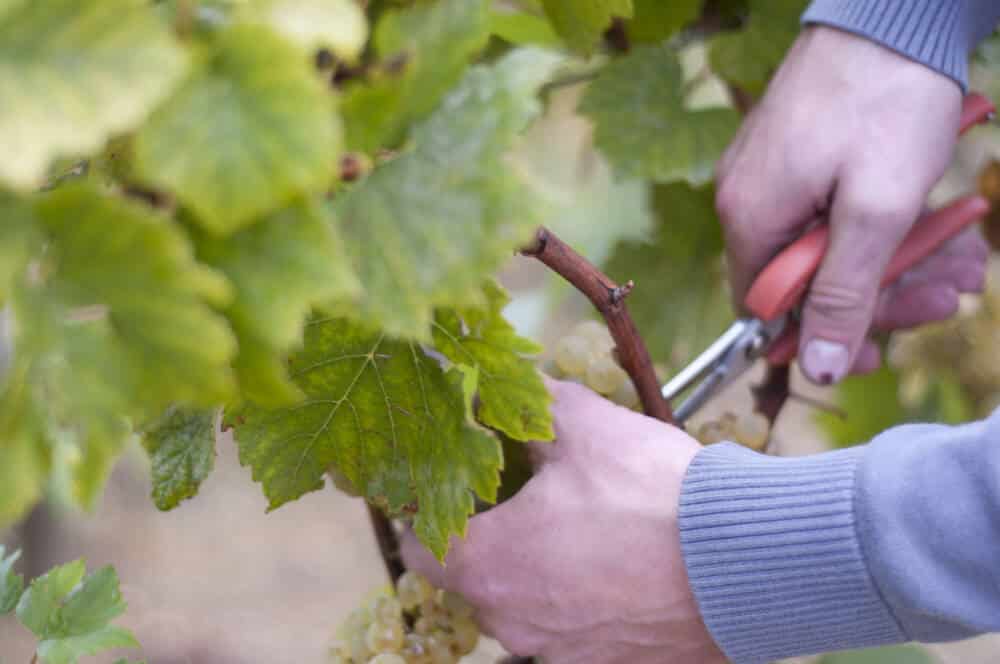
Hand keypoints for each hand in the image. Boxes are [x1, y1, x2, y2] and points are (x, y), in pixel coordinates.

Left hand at [401, 378, 724, 663]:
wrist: (746, 560)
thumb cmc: (653, 494)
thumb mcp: (585, 426)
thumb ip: (531, 402)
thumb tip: (504, 381)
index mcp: (489, 565)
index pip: (420, 549)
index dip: (429, 515)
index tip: (447, 493)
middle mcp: (513, 621)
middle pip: (476, 579)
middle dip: (492, 539)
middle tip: (521, 500)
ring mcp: (560, 653)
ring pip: (526, 607)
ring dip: (538, 573)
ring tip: (577, 532)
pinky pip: (574, 633)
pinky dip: (582, 602)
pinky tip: (615, 568)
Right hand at [716, 26, 985, 383]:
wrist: (893, 10)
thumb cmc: (887, 101)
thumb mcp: (876, 211)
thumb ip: (843, 293)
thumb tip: (816, 368)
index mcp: (751, 217)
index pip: (765, 310)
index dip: (819, 336)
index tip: (874, 351)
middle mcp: (747, 199)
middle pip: (804, 280)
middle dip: (881, 293)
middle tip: (949, 291)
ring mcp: (770, 173)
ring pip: (828, 245)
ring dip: (899, 259)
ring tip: (965, 257)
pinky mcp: (796, 155)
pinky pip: (833, 209)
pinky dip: (884, 222)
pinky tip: (938, 222)